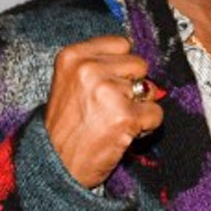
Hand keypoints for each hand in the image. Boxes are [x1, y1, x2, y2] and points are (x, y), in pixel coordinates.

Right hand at [44, 33, 160, 188]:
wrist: (55, 166)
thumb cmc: (64, 128)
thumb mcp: (69, 83)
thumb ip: (98, 67)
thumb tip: (139, 67)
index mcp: (73, 56)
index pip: (121, 44)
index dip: (121, 67)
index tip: (110, 84)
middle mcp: (89, 69)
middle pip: (139, 64)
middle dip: (133, 86)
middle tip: (113, 107)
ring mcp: (108, 92)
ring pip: (150, 90)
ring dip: (140, 107)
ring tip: (116, 121)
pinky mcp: (125, 117)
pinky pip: (156, 113)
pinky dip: (147, 127)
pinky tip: (125, 134)